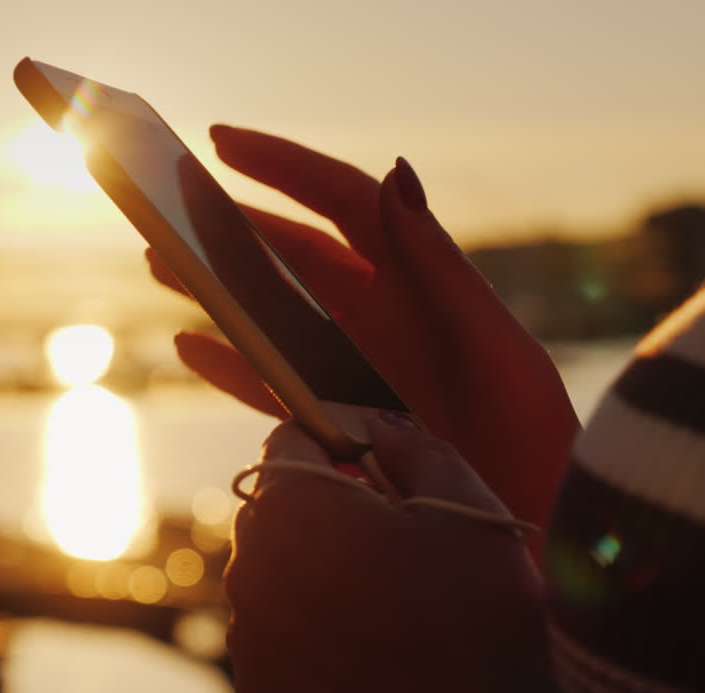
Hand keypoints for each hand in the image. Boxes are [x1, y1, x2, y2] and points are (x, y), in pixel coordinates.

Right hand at [148, 127, 580, 534]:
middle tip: (173, 203)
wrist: (540, 538)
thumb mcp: (497, 348)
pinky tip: (193, 345)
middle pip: (296, 256)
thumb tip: (393, 174)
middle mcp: (385, 321)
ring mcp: (357, 374)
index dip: (285, 169)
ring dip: (222, 290)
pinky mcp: (338, 427)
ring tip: (164, 264)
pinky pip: (271, 386)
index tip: (222, 142)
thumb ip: (439, 269)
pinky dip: (230, 365)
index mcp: (423, 287)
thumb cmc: (536, 439)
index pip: (344, 205)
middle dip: (236, 227)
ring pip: (274, 316)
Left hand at [226, 408, 562, 692]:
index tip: (380, 466)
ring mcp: (249, 644)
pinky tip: (374, 655)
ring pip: (277, 578)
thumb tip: (382, 429)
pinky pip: (278, 643)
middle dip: (327, 509)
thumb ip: (416, 449)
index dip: (338, 441)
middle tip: (399, 539)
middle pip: (277, 509)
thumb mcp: (469, 513)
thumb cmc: (481, 629)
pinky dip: (313, 637)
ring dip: (319, 575)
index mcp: (294, 510)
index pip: (290, 440)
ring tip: (393, 608)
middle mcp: (252, 572)